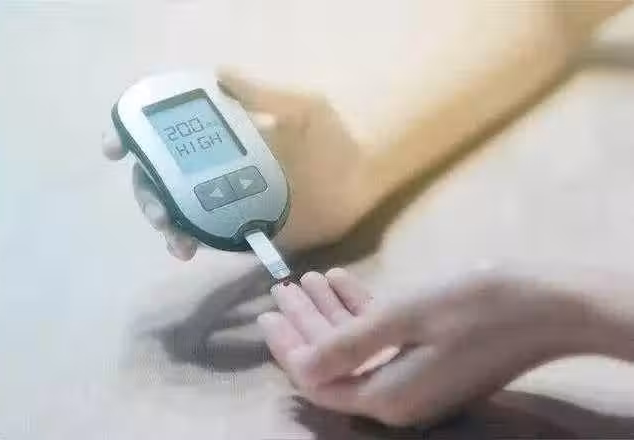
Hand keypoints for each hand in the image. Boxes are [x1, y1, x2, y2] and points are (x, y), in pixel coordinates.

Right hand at [103, 69, 371, 258]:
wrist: (359, 184)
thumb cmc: (331, 141)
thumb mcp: (301, 109)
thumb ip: (263, 95)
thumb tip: (218, 74)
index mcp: (223, 136)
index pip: (170, 133)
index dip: (135, 136)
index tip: (117, 147)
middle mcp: (216, 166)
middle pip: (162, 176)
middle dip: (147, 190)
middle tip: (157, 206)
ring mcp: (224, 199)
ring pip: (175, 208)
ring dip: (162, 220)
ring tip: (173, 234)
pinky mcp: (238, 228)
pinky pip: (202, 235)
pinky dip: (186, 241)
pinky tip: (186, 249)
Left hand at [258, 267, 598, 426]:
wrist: (548, 305)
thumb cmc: (474, 306)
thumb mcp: (403, 318)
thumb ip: (347, 345)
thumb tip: (300, 368)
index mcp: (387, 396)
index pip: (319, 379)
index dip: (289, 348)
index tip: (268, 314)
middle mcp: (398, 396)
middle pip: (335, 363)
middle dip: (305, 325)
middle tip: (281, 291)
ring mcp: (416, 379)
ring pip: (357, 347)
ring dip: (331, 313)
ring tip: (306, 280)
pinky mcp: (431, 359)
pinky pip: (384, 339)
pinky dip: (361, 312)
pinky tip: (342, 281)